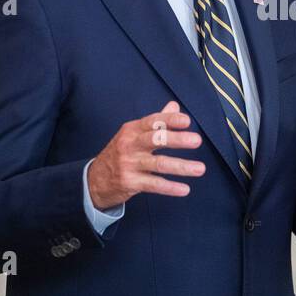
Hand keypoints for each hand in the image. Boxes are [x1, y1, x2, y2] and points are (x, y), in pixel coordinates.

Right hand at [86, 101, 206, 207]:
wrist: (94, 180)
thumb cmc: (120, 153)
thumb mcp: (133, 134)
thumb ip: (155, 121)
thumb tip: (175, 106)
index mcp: (132, 130)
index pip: (152, 122)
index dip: (169, 120)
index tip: (187, 121)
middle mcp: (129, 145)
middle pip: (155, 140)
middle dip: (177, 139)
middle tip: (197, 140)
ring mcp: (129, 164)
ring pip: (158, 164)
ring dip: (181, 166)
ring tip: (200, 169)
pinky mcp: (130, 182)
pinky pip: (154, 184)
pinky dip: (170, 187)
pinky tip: (185, 189)